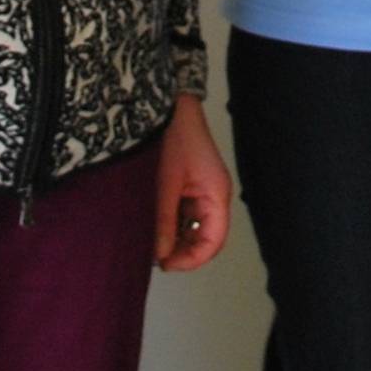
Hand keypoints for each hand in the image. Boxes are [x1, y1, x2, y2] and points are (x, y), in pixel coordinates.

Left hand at [155, 95, 232, 270]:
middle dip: (184, 250)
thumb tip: (161, 253)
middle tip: (158, 258)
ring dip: (177, 237)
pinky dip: (173, 222)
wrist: (170, 106)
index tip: (168, 264)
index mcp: (217, 194)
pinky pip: (187, 213)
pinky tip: (155, 225)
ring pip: (195, 227)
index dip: (192, 259)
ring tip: (153, 243)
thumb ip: (165, 221)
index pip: (214, 241)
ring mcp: (204, 190)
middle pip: (206, 237)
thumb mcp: (165, 184)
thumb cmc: (174, 136)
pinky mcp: (192, 184)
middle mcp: (214, 195)